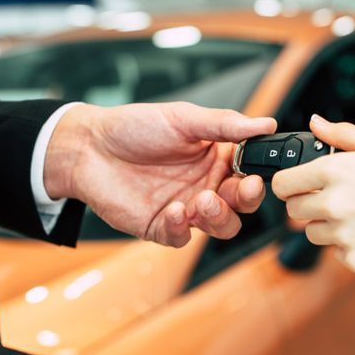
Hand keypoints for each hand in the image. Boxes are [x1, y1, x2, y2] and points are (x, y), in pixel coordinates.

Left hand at [43, 102, 273, 246]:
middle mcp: (206, 184)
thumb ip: (224, 124)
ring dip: (219, 216)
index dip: (259, 175)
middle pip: (242, 204)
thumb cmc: (134, 128)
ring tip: (203, 200)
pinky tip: (173, 211)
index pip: (251, 171)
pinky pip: (181, 237)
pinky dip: (181, 228)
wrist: (89, 148)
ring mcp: (186, 208)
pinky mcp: (162, 227)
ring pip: (220, 226)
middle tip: (242, 187)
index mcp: (217, 157)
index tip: (258, 171)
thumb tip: (265, 123)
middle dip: (247, 199)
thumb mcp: (183, 118)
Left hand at [271, 115, 354, 273]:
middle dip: (308, 204)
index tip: (300, 185)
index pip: (283, 184)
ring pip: (314, 233)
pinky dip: (350, 245)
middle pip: (293, 211)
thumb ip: (344, 135)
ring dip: (328, 225)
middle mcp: (334, 203)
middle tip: (337, 198)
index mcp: (336, 170)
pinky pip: (338, 253)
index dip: (290, 184)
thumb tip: (315, 123)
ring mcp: (344, 234)